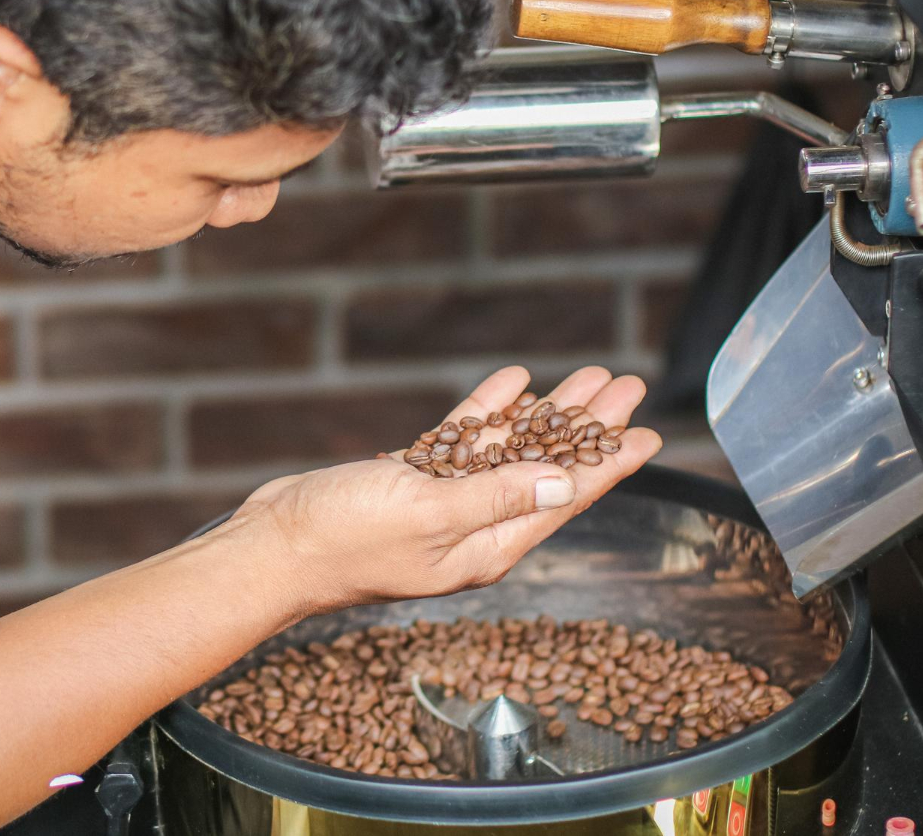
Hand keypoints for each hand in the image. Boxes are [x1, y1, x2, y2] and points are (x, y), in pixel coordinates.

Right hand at [227, 366, 661, 616]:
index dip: (610, 463)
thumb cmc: (343, 541)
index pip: (565, 497)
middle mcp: (474, 524)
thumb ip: (497, 496)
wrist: (273, 546)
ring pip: (509, 449)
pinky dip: (488, 412)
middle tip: (626, 385)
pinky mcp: (411, 481)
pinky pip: (463, 443)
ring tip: (585, 377)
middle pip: (547, 467)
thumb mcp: (428, 514)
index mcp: (488, 544)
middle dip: (589, 426)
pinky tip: (512, 384)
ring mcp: (443, 502)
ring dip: (547, 412)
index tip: (649, 433)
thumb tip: (564, 482)